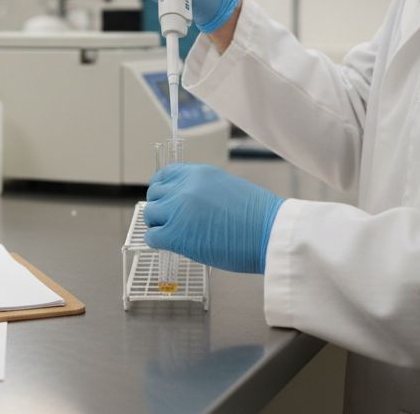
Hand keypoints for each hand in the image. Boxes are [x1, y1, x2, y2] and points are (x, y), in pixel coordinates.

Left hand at [144, 163, 284, 273]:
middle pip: (155, 195)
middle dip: (160, 208)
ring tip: (173, 235)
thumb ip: (203, 190)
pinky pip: (153, 237)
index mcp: (198, 173)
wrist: (269, 232)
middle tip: (171, 221)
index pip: (165, 175)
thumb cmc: (258, 216)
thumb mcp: (227, 188)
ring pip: (150, 215)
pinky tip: (173, 246)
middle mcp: (184, 187)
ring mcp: (177, 210)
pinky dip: (159, 243)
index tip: (166, 200)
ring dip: (158, 225)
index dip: (163, 189)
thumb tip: (188, 203)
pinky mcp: (175, 235)